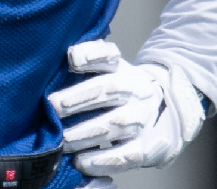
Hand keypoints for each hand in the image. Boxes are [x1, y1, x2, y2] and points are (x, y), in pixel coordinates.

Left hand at [47, 41, 204, 174]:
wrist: (162, 114)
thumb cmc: (117, 92)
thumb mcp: (104, 73)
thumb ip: (81, 66)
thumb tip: (58, 62)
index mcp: (119, 69)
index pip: (107, 55)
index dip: (91, 54)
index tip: (72, 59)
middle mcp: (133, 90)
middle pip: (109, 88)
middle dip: (80, 97)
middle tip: (54, 106)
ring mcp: (141, 119)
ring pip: (115, 124)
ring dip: (84, 133)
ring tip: (62, 140)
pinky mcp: (144, 148)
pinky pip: (124, 156)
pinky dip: (101, 161)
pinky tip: (81, 162)